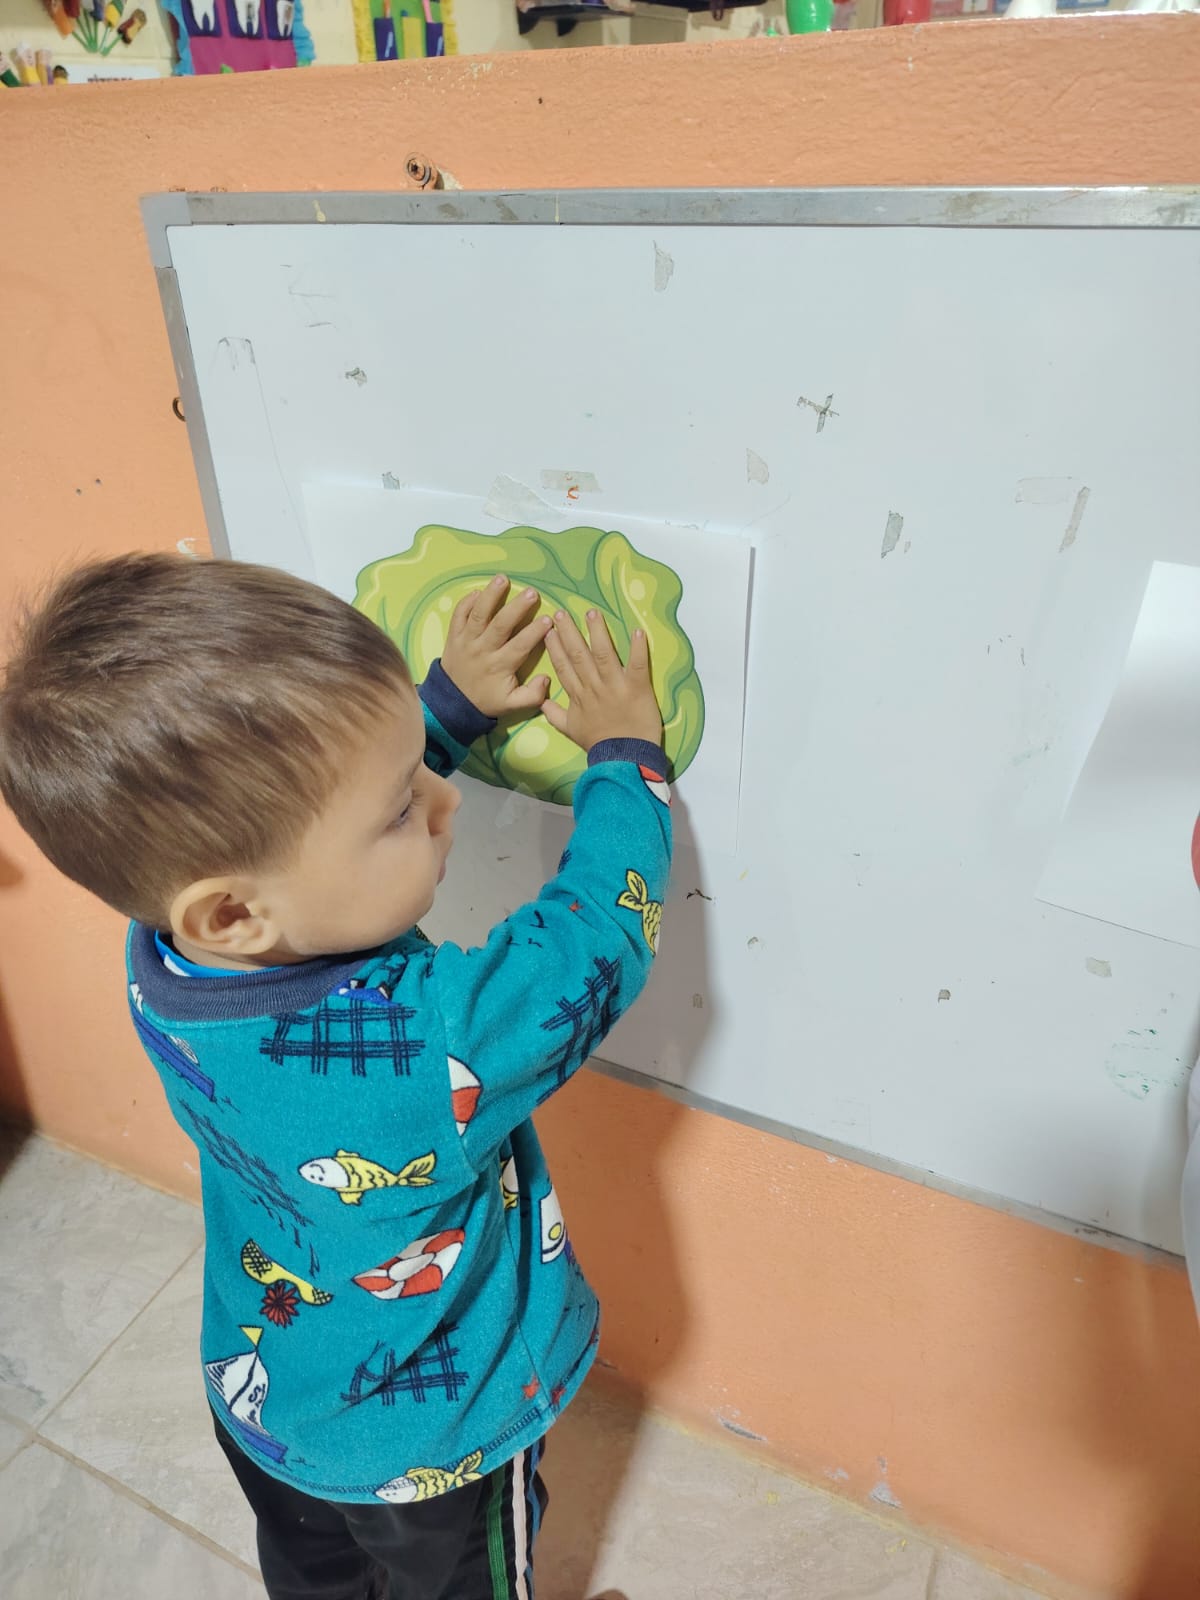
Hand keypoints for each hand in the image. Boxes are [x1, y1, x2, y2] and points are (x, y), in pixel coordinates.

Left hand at [439, 576, 552, 718]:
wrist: (452, 703)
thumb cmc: (487, 700)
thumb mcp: (512, 704)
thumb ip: (532, 695)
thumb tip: (546, 679)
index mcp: (500, 666)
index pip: (520, 646)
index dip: (534, 632)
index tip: (548, 620)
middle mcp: (483, 651)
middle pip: (500, 625)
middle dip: (516, 608)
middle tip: (532, 592)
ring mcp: (466, 641)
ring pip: (478, 615)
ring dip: (490, 596)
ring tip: (503, 579)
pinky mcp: (454, 636)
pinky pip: (458, 616)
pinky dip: (466, 602)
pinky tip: (478, 591)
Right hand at [541, 610, 662, 751]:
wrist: (623, 759)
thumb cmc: (599, 744)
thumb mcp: (571, 731)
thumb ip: (555, 714)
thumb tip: (540, 701)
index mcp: (578, 696)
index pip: (563, 667)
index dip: (555, 647)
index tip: (547, 630)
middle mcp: (593, 687)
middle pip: (578, 655)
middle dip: (569, 632)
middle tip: (560, 612)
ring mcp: (615, 686)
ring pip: (603, 654)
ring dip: (597, 632)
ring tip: (592, 612)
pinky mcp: (637, 688)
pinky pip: (637, 664)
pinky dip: (638, 648)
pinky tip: (637, 631)